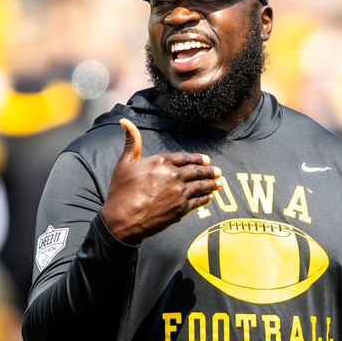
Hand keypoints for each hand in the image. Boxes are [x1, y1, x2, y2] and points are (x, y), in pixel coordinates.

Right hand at [100, 118, 222, 243]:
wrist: (122, 219)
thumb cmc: (121, 191)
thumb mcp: (124, 163)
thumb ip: (132, 142)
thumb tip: (125, 121)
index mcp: (161, 162)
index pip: (185, 157)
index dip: (197, 158)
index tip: (206, 159)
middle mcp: (174, 175)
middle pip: (197, 171)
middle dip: (209, 170)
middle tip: (218, 171)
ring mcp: (179, 193)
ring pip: (201, 186)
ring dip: (212, 183)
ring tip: (220, 182)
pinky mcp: (181, 209)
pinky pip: (198, 201)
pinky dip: (205, 198)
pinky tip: (210, 197)